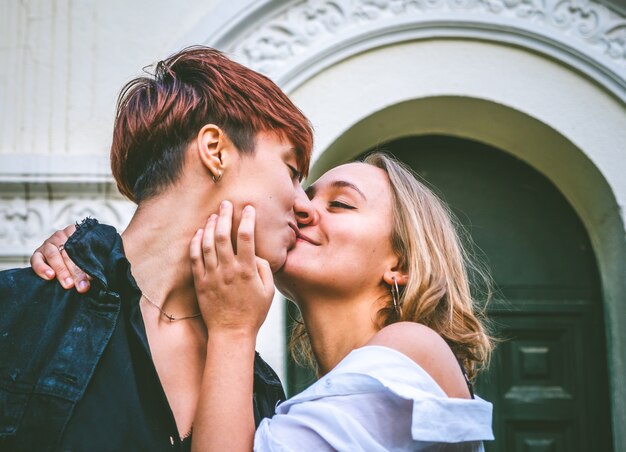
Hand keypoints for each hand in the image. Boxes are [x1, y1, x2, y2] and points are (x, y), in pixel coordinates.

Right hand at [29, 224, 91, 292]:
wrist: (64, 258)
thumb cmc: (82, 257)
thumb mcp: (89, 255)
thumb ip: (92, 262)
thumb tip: (94, 276)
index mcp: (76, 232)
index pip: (81, 246)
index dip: (87, 262)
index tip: (92, 277)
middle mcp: (61, 235)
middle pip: (69, 253)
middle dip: (77, 272)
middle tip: (83, 286)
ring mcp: (48, 243)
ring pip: (54, 256)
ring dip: (62, 271)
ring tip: (69, 284)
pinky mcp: (37, 253)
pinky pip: (36, 260)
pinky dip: (42, 268)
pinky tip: (50, 276)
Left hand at [190, 201, 274, 335]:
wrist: (231, 333)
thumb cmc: (253, 313)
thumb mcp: (269, 291)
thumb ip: (264, 269)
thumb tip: (256, 253)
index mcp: (247, 270)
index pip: (247, 237)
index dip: (247, 219)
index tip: (248, 208)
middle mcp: (228, 270)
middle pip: (224, 235)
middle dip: (225, 215)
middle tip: (227, 204)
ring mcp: (212, 275)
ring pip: (208, 244)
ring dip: (211, 226)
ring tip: (214, 215)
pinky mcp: (200, 282)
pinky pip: (195, 258)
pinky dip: (196, 243)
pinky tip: (200, 233)